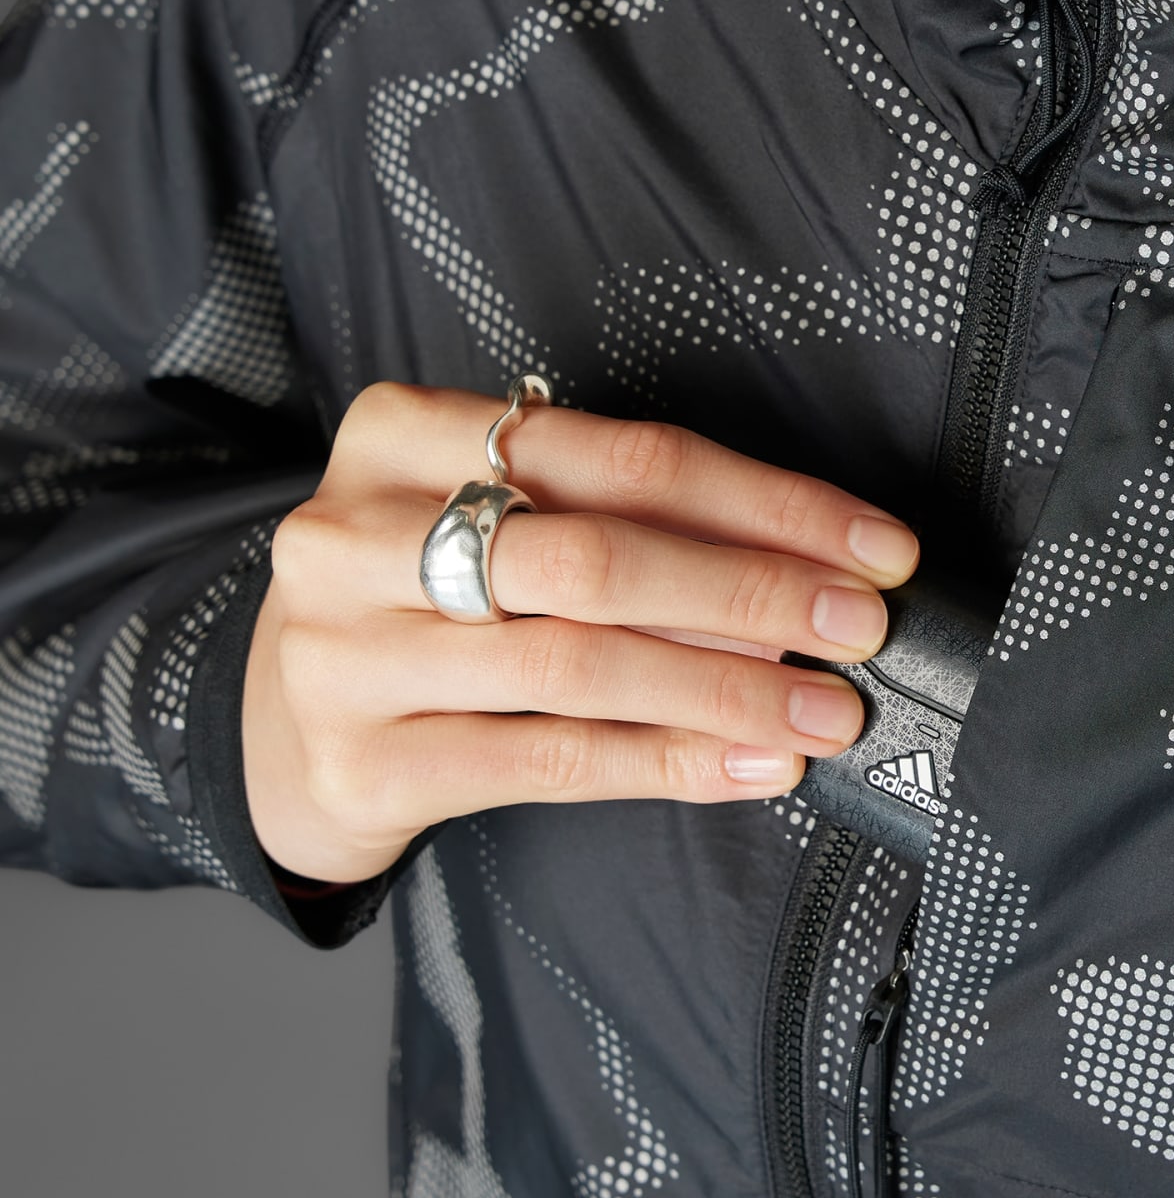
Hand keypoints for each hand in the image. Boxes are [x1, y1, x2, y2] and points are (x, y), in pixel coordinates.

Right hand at [242, 382, 918, 884]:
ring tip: (827, 710)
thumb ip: (621, 517)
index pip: (625, 456)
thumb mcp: (494, 516)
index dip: (767, 503)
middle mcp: (358, 533)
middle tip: (861, 627)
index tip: (872, 544)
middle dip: (757, 593)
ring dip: (730, 690)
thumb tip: (809, 567)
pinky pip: (549, 760)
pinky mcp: (360, 763)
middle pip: (601, 556)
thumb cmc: (422, 593)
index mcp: (406, 431)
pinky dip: (668, 763)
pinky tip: (750, 765)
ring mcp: (346, 653)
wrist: (277, 720)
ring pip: (581, 666)